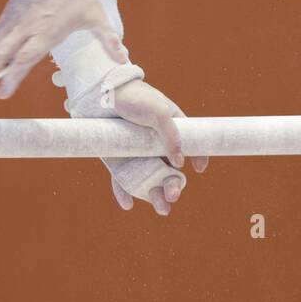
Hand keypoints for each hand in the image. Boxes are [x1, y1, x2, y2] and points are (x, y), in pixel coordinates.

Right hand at [0, 0, 127, 101]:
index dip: (13, 74)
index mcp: (46, 30)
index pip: (26, 55)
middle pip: (1, 55)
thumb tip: (124, 58)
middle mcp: (25, 28)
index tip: (2, 93)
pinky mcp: (5, 18)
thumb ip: (107, 38)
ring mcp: (12, 22)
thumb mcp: (94, 13)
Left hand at [106, 78, 208, 214]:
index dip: (197, 156)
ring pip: (148, 179)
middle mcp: (154, 144)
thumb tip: (180, 161)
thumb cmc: (133, 96)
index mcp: (169, 127)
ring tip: (161, 208)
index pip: (188, 144)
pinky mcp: (117, 159)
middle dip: (174, 186)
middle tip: (173, 195)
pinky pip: (122, 180)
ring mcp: (136, 153)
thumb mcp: (158, 111)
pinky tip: (127, 203)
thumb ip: (172, 135)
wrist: (101, 93)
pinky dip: (124, 192)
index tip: (199, 168)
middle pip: (169, 170)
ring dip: (155, 196)